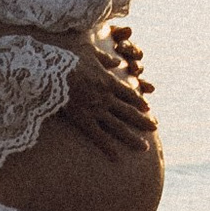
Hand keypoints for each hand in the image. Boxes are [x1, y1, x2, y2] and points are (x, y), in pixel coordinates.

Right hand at [60, 39, 155, 158]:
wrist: (54, 71)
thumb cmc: (69, 59)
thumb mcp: (91, 52)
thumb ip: (105, 58)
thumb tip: (116, 61)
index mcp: (109, 81)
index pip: (129, 94)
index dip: (139, 101)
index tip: (148, 108)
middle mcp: (107, 98)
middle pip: (129, 112)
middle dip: (143, 121)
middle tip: (155, 128)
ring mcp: (97, 110)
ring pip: (119, 127)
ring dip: (132, 138)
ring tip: (145, 148)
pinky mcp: (84, 120)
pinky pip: (98, 137)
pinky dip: (108, 148)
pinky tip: (117, 158)